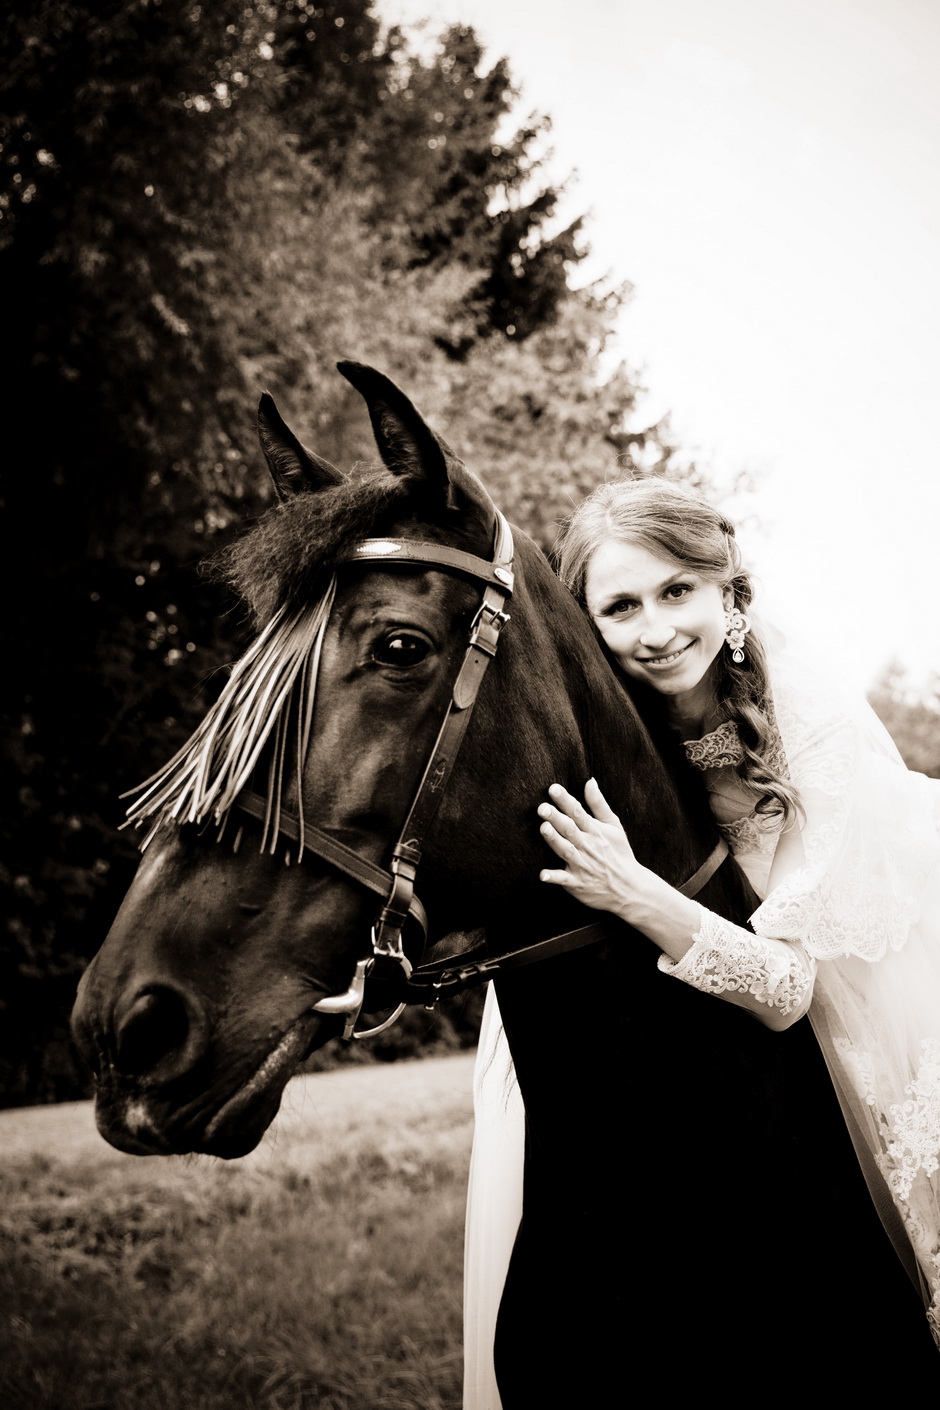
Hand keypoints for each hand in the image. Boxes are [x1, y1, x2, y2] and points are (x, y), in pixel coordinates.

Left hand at [538, 778, 649, 917]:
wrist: (629, 887)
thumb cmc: (619, 853)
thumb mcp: (614, 826)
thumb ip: (598, 804)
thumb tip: (589, 781)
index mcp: (595, 831)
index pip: (578, 812)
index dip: (565, 800)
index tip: (553, 789)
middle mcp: (587, 846)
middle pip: (570, 829)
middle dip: (556, 818)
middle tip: (542, 808)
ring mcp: (582, 865)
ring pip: (566, 850)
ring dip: (555, 840)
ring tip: (544, 828)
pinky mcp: (577, 883)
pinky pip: (564, 880)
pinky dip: (554, 877)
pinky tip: (543, 875)